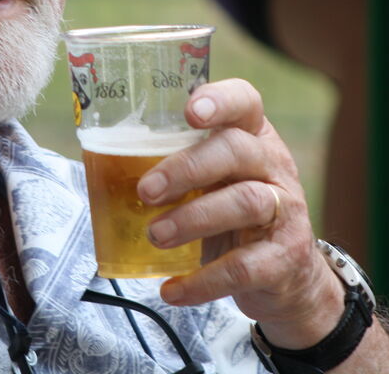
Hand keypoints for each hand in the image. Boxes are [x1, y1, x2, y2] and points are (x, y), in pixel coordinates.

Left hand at [137, 78, 345, 347]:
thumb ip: (177, 168)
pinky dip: (203, 281)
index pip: (245, 102)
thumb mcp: (213, 182)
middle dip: (186, 168)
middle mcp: (273, 166)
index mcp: (252, 138)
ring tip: (155, 236)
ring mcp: (284, 210)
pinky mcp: (285, 258)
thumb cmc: (232, 215)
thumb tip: (101, 167)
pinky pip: (243, 266)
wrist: (287, 277)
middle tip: (145, 190)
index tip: (190, 111)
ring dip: (192, 219)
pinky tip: (172, 289)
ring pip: (245, 202)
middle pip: (236, 150)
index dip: (221, 100)